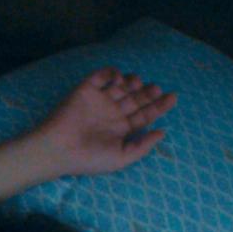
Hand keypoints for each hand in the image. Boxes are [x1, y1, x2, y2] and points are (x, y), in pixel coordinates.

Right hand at [33, 68, 176, 177]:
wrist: (59, 148)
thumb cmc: (88, 158)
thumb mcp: (121, 158)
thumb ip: (143, 146)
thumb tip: (162, 132)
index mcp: (120, 130)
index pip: (144, 115)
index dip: (159, 106)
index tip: (173, 97)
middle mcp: (112, 113)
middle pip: (136, 98)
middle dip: (148, 92)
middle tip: (155, 89)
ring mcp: (99, 101)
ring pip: (122, 85)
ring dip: (132, 81)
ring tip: (135, 84)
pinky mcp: (86, 90)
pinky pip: (102, 76)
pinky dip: (113, 73)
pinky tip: (118, 80)